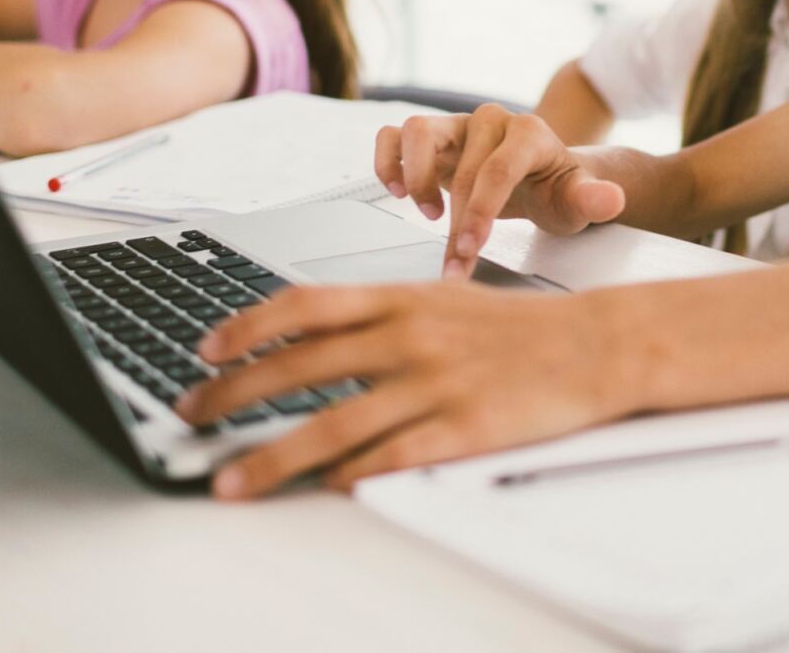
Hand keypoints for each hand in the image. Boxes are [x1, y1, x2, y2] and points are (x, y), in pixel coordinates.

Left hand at [175, 281, 637, 499]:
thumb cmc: (519, 328)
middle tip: (192, 417)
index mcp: (400, 298)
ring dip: (271, 457)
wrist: (596, 345)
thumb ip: (381, 314)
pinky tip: (322, 490)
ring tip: (230, 480)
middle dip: (233, 395)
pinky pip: (390, 458)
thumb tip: (315, 333)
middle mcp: (408, 336)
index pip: (303, 306)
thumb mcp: (443, 299)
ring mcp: (434, 383)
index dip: (245, 327)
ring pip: (332, 424)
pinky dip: (350, 476)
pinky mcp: (461, 429)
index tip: (206, 349)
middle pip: (299, 367)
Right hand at [375, 105, 625, 276]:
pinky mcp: (432, 137)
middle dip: (455, 221)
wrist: (541, 180)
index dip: (481, 211)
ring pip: (418, 131)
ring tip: (426, 213)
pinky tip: (397, 191)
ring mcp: (458, 125)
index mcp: (529, 133)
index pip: (498, 170)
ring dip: (416, 177)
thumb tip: (610, 199)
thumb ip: (593, 200)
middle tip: (455, 262)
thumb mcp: (578, 200)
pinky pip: (394, 136)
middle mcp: (491, 121)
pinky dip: (388, 161)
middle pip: (462, 168)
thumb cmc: (557, 191)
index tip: (470, 248)